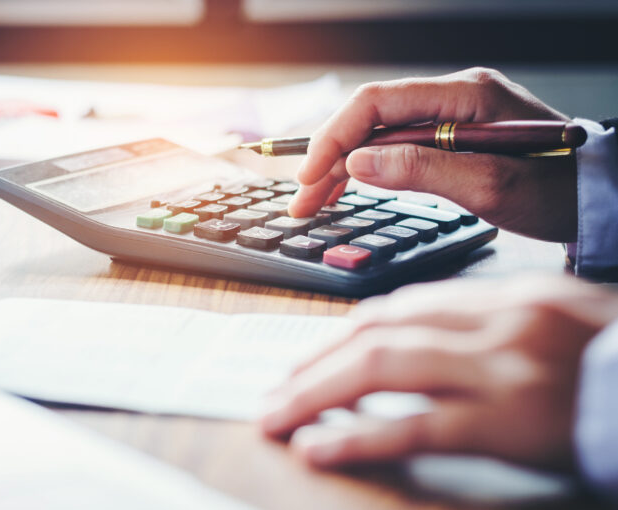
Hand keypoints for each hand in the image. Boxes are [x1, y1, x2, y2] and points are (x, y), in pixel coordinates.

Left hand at [259, 275, 617, 469]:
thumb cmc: (613, 363)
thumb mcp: (553, 322)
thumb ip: (486, 324)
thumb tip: (412, 340)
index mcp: (505, 296)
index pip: (400, 308)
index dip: (343, 334)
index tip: (308, 357)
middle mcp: (497, 321)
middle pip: (378, 332)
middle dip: (315, 362)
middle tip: (276, 389)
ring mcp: (503, 368)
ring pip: (382, 368)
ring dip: (317, 393)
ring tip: (278, 416)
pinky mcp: (510, 421)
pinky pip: (417, 426)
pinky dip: (358, 437)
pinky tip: (320, 449)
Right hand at [289, 67, 577, 242]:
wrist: (595, 196)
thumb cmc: (556, 190)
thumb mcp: (489, 185)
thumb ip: (421, 170)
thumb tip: (357, 164)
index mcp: (464, 95)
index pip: (377, 103)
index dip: (334, 138)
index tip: (310, 176)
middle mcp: (453, 96)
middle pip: (370, 119)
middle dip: (328, 158)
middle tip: (301, 201)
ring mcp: (451, 115)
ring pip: (377, 135)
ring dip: (341, 168)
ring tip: (313, 202)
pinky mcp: (450, 137)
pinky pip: (395, 147)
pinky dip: (367, 170)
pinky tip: (345, 188)